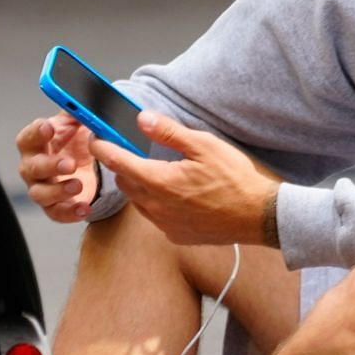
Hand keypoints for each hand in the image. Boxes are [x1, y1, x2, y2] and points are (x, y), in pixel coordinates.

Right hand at [15, 113, 98, 222]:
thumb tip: (82, 96)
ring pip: (39, 194)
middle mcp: (33, 167)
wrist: (89, 165)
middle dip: (49, 166)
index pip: (27, 137)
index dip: (36, 133)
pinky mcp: (55, 206)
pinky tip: (84, 207)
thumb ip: (76, 109)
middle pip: (31, 168)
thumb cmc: (75, 141)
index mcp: (36, 143)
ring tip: (78, 184)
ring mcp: (42, 188)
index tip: (48, 127)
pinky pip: (56, 213)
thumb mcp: (76, 122)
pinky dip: (69, 212)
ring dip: (58, 191)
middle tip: (69, 163)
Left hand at [91, 111, 282, 247]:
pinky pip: (155, 217)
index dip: (103, 148)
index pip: (118, 163)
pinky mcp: (176, 236)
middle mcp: (157, 207)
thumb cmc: (236, 180)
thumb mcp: (205, 146)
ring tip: (153, 171)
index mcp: (161, 182)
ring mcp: (166, 225)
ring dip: (138, 185)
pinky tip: (172, 194)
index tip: (96, 139)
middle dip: (121, 166)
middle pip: (125, 183)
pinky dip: (155, 203)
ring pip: (138, 202)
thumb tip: (143, 119)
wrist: (258, 216)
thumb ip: (170, 133)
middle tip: (129, 151)